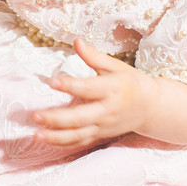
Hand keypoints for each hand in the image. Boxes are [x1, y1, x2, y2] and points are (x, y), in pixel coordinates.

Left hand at [31, 39, 155, 148]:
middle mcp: (107, 110)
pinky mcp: (101, 136)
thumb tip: (77, 42)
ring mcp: (103, 126)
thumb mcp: (116, 66)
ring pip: (78, 135)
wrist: (151, 107)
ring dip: (55, 137)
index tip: (51, 81)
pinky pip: (80, 143)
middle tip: (35, 115)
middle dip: (56, 119)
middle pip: (79, 117)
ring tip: (36, 134)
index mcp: (112, 89)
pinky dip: (63, 144)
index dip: (70, 85)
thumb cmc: (131, 82)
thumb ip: (94, 56)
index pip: (87, 88)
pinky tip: (46, 140)